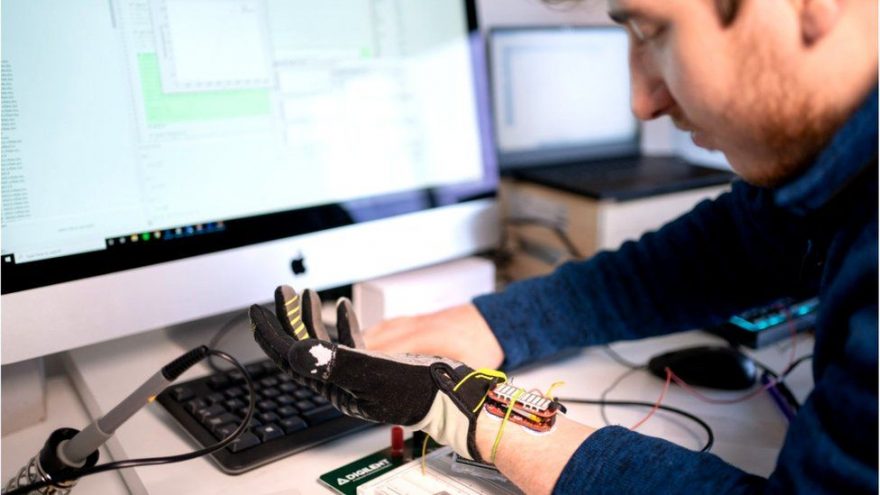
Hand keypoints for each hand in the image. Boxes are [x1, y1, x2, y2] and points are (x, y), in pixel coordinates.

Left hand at [249, 286, 504, 461]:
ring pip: (322, 343)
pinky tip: (347, 308)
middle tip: (279, 293)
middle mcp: (342, 382)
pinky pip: (349, 344)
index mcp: (336, 386)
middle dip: (288, 318)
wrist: (456, 394)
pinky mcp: (376, 368)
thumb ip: (335, 361)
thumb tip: (297, 351)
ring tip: (306, 293)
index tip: (259, 309)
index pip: (292, 357)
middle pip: (302, 348)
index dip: (272, 332)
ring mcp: (358, 375)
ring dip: (312, 316)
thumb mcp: (374, 372)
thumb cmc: (421, 389)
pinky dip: (344, 323)